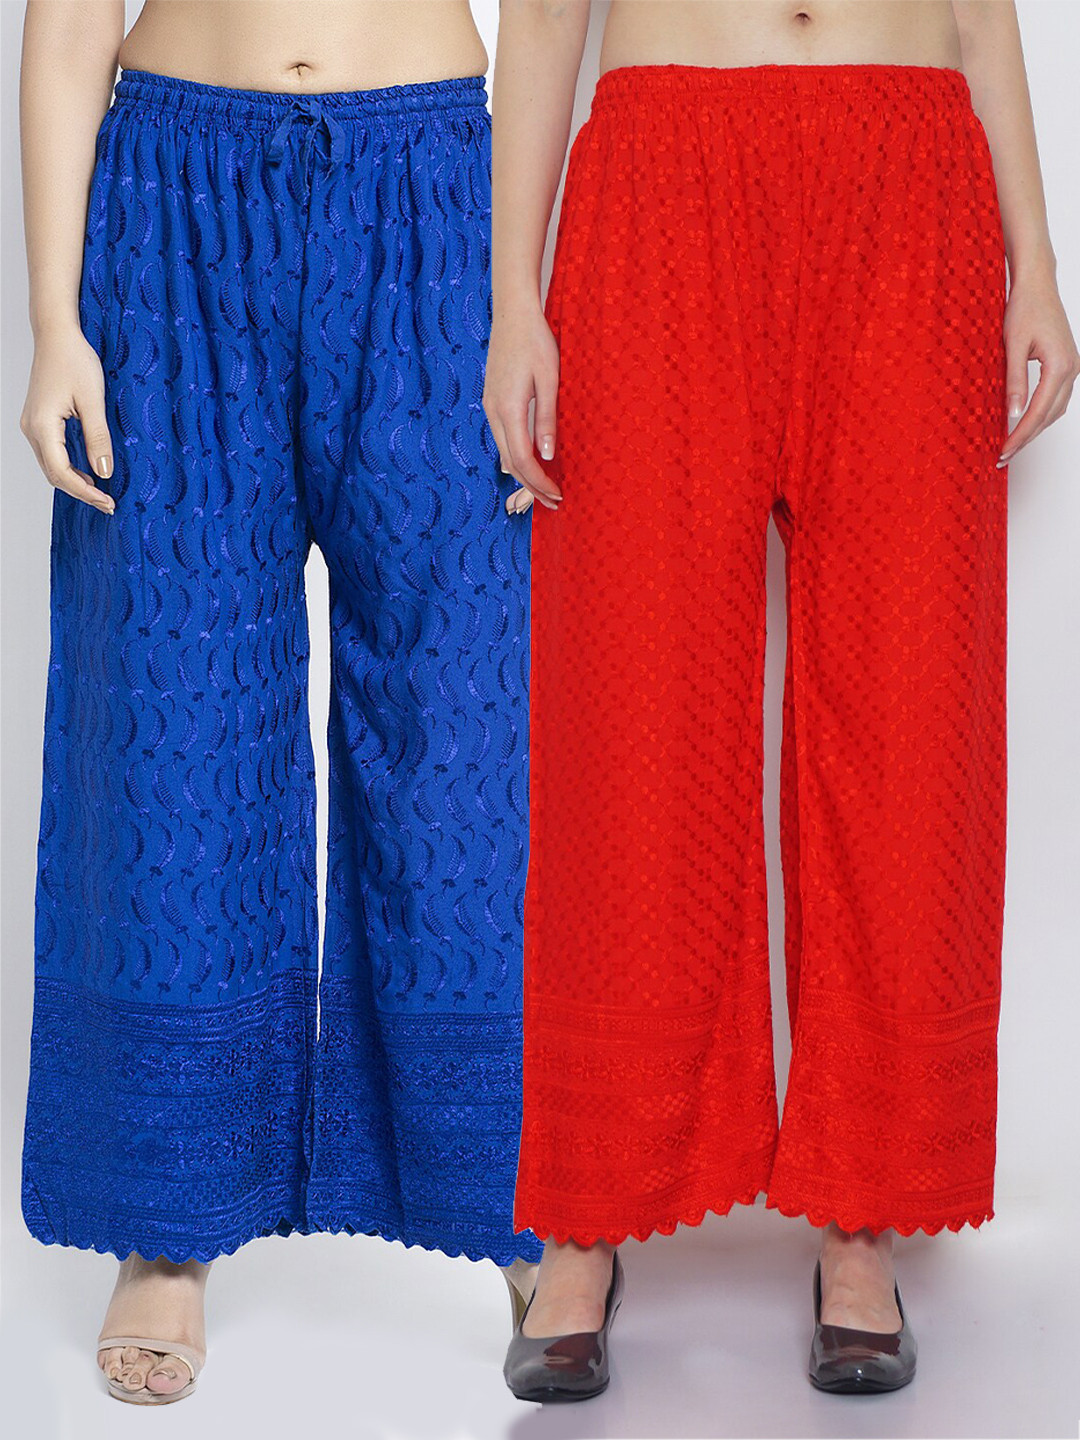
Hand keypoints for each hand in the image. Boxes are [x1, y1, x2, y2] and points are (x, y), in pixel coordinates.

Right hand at [20, 320, 114, 513]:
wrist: (57, 335)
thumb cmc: (74, 360)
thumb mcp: (93, 400)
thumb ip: (98, 438)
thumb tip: (104, 472)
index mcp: (42, 426)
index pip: (62, 472)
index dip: (86, 492)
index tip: (109, 502)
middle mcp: (31, 429)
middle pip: (54, 475)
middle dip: (81, 492)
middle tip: (109, 504)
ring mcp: (32, 426)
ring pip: (51, 467)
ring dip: (75, 483)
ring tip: (101, 493)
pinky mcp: (38, 422)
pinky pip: (51, 454)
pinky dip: (68, 469)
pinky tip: (88, 473)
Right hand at [483, 298, 562, 511]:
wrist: (512, 313)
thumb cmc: (535, 341)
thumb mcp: (549, 379)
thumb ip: (547, 418)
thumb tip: (548, 455)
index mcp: (508, 409)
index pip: (522, 459)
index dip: (539, 482)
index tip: (557, 495)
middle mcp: (493, 412)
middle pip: (509, 462)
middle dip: (531, 486)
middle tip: (553, 502)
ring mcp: (490, 407)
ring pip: (503, 452)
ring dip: (523, 473)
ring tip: (544, 487)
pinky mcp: (492, 401)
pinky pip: (502, 438)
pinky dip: (516, 456)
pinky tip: (531, 460)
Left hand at [998, 271, 1079, 466]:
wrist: (1038, 285)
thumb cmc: (1024, 308)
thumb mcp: (1013, 346)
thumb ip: (1014, 381)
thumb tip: (1012, 413)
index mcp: (1060, 365)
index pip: (1038, 411)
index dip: (1020, 435)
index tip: (1004, 451)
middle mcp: (1072, 369)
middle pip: (1049, 416)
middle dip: (1026, 438)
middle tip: (1003, 456)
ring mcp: (1072, 367)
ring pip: (1056, 410)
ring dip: (1035, 429)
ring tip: (1011, 444)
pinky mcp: (1066, 365)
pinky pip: (1057, 398)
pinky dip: (1041, 414)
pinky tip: (1024, 422)